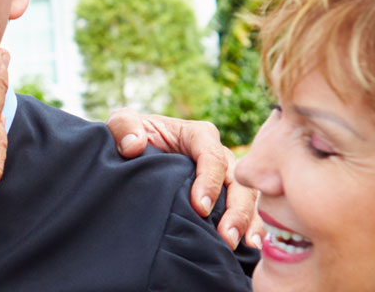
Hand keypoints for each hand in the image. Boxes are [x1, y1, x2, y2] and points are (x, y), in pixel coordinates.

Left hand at [105, 110, 255, 249]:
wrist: (135, 157)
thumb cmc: (132, 137)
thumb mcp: (122, 124)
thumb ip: (124, 126)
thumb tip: (134, 145)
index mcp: (199, 136)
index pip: (212, 156)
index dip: (210, 181)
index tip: (200, 208)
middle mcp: (219, 157)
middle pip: (237, 181)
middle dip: (236, 210)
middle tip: (226, 237)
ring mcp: (226, 180)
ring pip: (247, 199)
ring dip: (246, 223)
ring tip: (238, 246)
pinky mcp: (227, 199)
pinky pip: (247, 213)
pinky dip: (252, 229)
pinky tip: (249, 250)